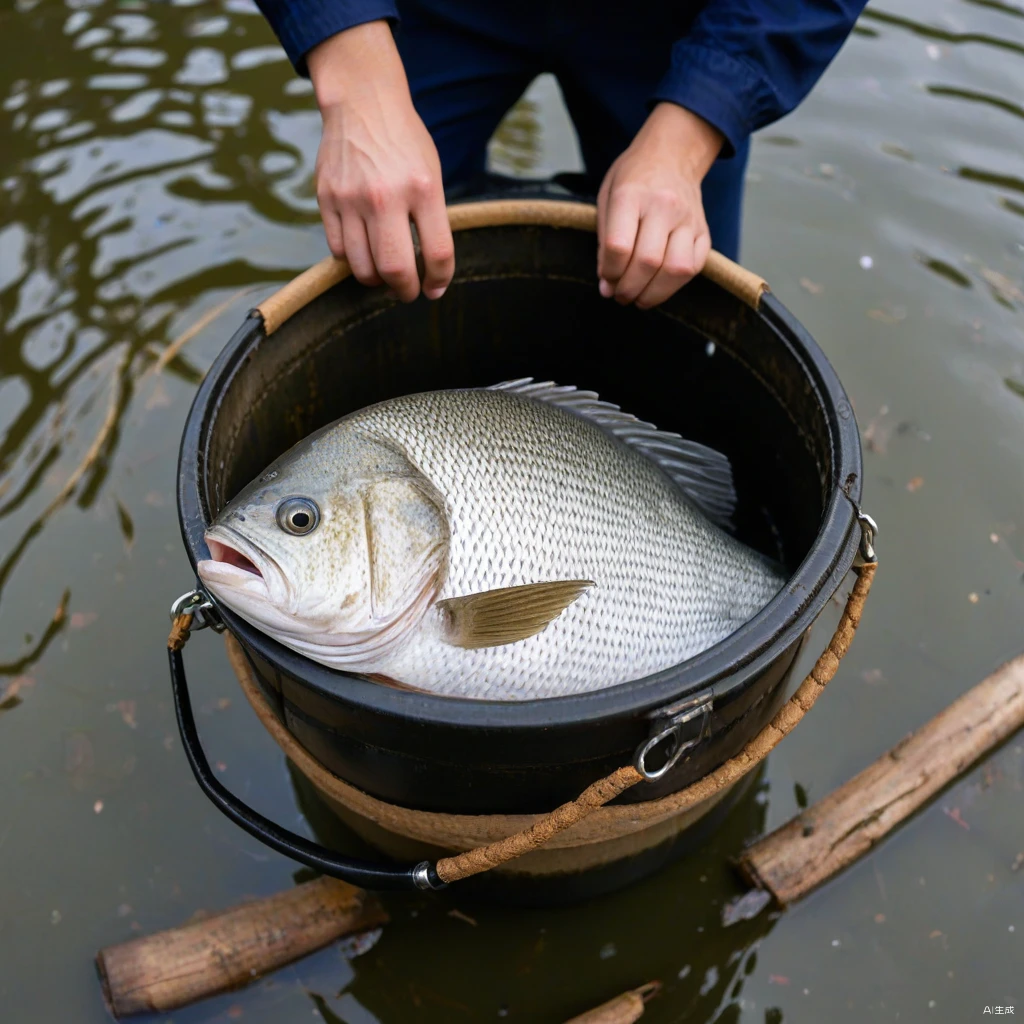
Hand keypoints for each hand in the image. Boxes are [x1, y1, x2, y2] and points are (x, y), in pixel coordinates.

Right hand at [308, 21, 453, 301]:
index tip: (434, 290)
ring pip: (362, 267)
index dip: (439, 281)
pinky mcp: (326, 198)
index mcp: (423, 188)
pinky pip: (338, 250)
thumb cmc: (404, 144)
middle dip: (404, 291)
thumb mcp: (432, 175)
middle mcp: (386, 195)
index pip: (437, 254)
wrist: (362, 101)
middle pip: (395, 269)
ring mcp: (352, 197)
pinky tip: (362, 250)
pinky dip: (352, 260)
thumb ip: (432, 221)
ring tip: (384, 275)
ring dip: (376, 281)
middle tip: (406, 292)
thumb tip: (431, 273)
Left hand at [597, 103, 723, 308]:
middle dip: (629, 288)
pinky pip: (694, 268)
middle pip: (648, 261)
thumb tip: (607, 286)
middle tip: (620, 295)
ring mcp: (688, 219)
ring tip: (639, 298)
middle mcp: (663, 205)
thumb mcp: (607, 198)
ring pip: (675, 269)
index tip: (606, 279)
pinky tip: (658, 285)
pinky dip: (674, 285)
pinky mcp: (703, 231)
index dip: (610, 272)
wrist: (672, 154)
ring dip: (653, 293)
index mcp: (631, 194)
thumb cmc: (633, 179)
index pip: (619, 245)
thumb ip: (604, 243)